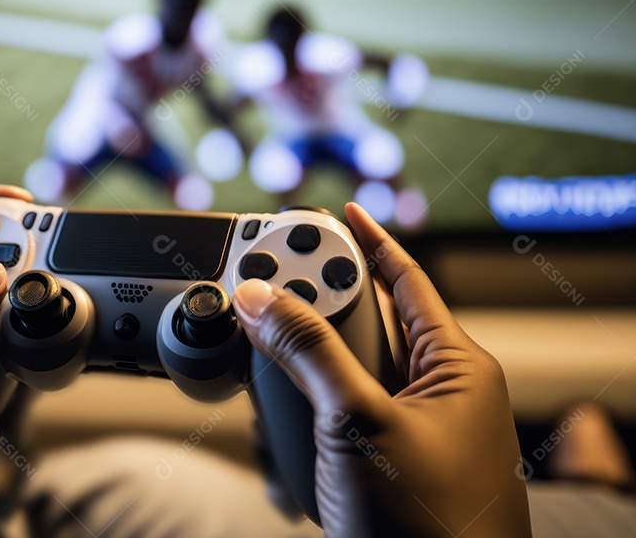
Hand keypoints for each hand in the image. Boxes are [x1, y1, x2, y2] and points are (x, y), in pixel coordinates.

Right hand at [232, 202, 531, 537]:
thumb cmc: (429, 524)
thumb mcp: (359, 422)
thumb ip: (309, 352)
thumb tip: (261, 298)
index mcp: (457, 368)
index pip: (407, 281)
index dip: (370, 240)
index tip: (337, 211)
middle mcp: (437, 395)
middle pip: (368, 323)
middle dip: (316, 305)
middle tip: (271, 279)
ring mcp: (410, 432)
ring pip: (346, 373)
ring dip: (303, 365)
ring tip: (265, 352)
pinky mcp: (384, 465)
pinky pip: (340, 415)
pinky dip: (306, 409)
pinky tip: (279, 417)